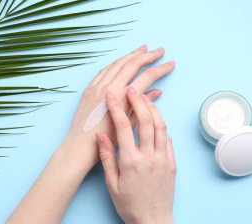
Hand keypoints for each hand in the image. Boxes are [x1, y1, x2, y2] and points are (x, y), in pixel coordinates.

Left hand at [61, 46, 174, 170]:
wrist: (81, 146)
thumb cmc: (106, 140)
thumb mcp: (129, 124)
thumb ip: (142, 105)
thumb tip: (156, 92)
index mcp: (123, 97)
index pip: (146, 77)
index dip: (160, 69)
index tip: (171, 64)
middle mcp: (109, 87)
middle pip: (132, 64)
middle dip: (148, 56)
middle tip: (160, 50)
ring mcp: (97, 86)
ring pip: (117, 64)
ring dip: (131, 55)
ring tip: (142, 50)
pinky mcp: (88, 89)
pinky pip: (104, 70)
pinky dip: (115, 63)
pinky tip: (120, 62)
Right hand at [96, 86, 186, 223]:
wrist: (153, 221)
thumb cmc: (129, 205)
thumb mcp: (111, 184)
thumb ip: (106, 157)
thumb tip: (100, 135)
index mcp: (131, 161)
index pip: (123, 127)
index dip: (117, 108)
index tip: (112, 95)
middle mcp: (149, 157)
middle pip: (146, 120)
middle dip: (138, 100)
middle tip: (131, 88)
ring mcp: (163, 159)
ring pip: (160, 126)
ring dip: (153, 109)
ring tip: (144, 98)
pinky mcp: (172, 163)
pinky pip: (168, 139)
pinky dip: (161, 126)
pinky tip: (156, 120)